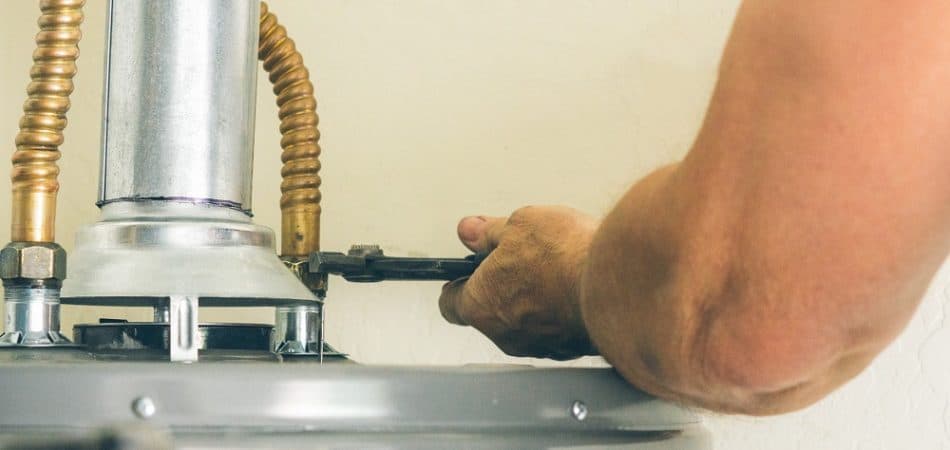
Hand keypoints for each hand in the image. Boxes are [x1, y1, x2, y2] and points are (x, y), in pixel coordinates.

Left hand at [438, 206, 598, 359]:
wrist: (615, 281)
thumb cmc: (564, 257)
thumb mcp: (518, 224)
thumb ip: (488, 232)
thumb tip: (471, 231)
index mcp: (480, 304)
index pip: (450, 304)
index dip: (459, 284)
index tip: (468, 271)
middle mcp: (505, 334)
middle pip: (490, 314)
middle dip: (501, 289)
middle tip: (519, 260)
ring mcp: (539, 346)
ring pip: (524, 324)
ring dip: (534, 303)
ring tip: (554, 271)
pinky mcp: (570, 349)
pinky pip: (556, 331)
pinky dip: (560, 313)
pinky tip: (574, 288)